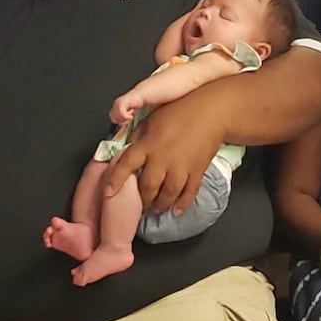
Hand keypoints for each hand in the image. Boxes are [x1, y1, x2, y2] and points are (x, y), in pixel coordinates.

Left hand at [100, 89, 223, 215]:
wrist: (212, 112)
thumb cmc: (181, 111)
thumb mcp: (152, 119)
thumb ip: (138, 136)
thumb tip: (128, 148)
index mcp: (148, 144)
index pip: (126, 165)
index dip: (115, 181)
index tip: (107, 193)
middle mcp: (163, 158)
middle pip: (148, 187)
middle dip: (142, 200)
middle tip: (140, 205)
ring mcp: (181, 167)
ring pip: (167, 195)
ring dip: (159, 205)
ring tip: (155, 209)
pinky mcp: (197, 172)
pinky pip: (189, 193)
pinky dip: (182, 204)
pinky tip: (175, 210)